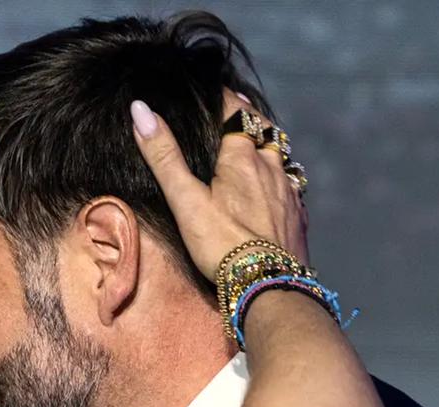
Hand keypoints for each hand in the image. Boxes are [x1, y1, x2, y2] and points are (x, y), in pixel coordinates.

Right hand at [130, 90, 308, 278]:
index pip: (235, 113)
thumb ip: (164, 156)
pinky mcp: (298, 218)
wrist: (268, 285)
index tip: (213, 88)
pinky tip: (278, 189)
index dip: (224, 97)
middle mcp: (271, 169)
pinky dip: (282, 179)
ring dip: (269, 147)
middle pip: (265, 132)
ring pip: (282, 158)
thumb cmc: (223, 244)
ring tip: (259, 145)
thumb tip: (140, 110)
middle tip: (240, 109)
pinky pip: (292, 188)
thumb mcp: (186, 200)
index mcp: (243, 158)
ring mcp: (288, 193)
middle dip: (251, 119)